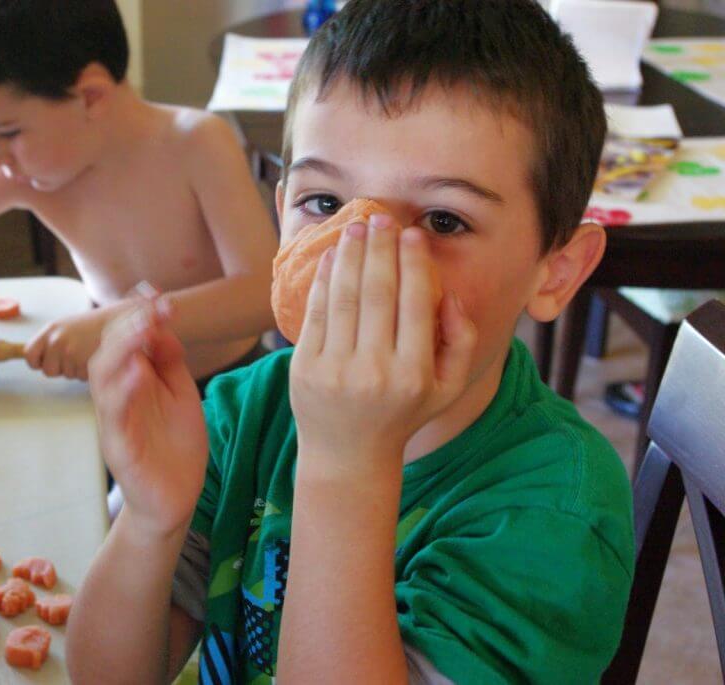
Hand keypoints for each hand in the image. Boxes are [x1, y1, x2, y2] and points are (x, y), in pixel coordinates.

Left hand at [25, 306, 124, 379]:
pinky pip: (80, 377)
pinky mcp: (84, 364)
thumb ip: (50, 341)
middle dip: (60, 369)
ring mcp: (70, 353)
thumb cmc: (93, 326)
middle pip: (48, 371)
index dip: (37, 362)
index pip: (29, 354)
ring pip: (66, 375)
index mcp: (50, 330)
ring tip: (87, 352)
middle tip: (74, 356)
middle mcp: (57, 341)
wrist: (119, 321)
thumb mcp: (66, 327)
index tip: (45, 362)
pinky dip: (88, 371)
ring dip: (76, 369)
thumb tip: (36, 360)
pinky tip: (94, 356)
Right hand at [88, 294, 206, 536]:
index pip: (126, 340)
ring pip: (103, 379)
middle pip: (108, 352)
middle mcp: (118, 396)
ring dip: (120, 351)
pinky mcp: (118, 446)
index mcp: (133, 381)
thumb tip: (163, 323)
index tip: (156, 294)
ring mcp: (115, 421)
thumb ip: (171, 361)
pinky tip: (137, 372)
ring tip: (141, 330)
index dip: (137, 316)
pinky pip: (114, 416)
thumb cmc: (175, 445)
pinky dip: (123, 391)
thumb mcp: (181, 394)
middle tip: (150, 308)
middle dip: (127, 326)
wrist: (175, 498)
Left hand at [289, 216, 476, 478]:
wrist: (348, 454)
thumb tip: (451, 294)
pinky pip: (316, 313)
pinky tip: (332, 256)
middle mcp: (375, 372)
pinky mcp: (305, 367)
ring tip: (355, 227)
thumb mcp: (448, 389)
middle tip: (380, 217)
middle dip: (379, 248)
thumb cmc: (403, 413)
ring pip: (344, 297)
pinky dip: (323, 280)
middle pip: (377, 293)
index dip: (413, 262)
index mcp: (414, 374)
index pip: (415, 304)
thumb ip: (461, 342)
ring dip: (350, 255)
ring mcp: (336, 370)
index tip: (411, 234)